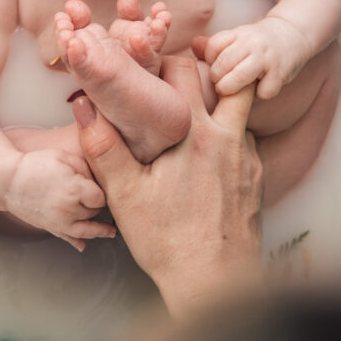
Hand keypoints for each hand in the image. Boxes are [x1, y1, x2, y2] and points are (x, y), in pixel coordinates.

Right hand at [5, 149, 114, 251]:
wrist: (8, 180)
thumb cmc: (36, 165)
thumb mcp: (65, 157)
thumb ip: (87, 168)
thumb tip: (98, 181)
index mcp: (75, 190)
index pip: (102, 196)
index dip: (103, 189)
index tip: (100, 184)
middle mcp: (69, 210)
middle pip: (95, 211)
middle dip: (96, 203)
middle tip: (94, 194)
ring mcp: (60, 222)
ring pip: (87, 230)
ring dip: (100, 230)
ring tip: (111, 231)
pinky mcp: (51, 227)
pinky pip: (68, 239)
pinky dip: (77, 243)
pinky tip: (83, 245)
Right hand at [74, 57, 262, 316]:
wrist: (217, 284)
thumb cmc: (168, 241)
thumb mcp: (124, 195)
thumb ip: (103, 146)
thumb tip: (83, 106)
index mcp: (194, 134)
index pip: (186, 70)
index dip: (168, 57)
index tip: (152, 59)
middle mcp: (228, 138)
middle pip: (227, 80)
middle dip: (205, 68)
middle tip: (179, 71)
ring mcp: (248, 158)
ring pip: (239, 111)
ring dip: (219, 103)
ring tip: (191, 110)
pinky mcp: (257, 178)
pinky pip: (245, 140)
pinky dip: (228, 134)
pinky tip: (206, 152)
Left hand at [194, 15, 309, 98]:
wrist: (295, 34)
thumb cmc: (258, 43)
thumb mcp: (237, 38)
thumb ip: (215, 45)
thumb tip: (193, 45)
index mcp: (238, 33)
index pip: (213, 46)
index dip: (210, 60)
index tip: (216, 66)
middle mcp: (252, 43)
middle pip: (223, 63)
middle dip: (216, 78)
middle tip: (219, 84)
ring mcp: (267, 58)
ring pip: (239, 77)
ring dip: (230, 88)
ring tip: (230, 90)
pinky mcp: (281, 73)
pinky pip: (263, 91)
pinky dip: (260, 94)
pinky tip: (260, 90)